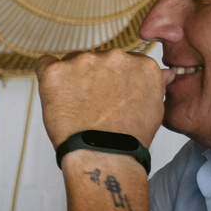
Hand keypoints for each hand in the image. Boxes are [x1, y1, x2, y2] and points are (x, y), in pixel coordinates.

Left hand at [38, 49, 167, 148]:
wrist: (102, 154)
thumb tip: (165, 73)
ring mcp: (84, 61)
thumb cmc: (129, 137)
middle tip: (91, 105)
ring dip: (72, 80)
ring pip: (72, 63)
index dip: (113, 80)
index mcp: (141, 62)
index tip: (108, 96)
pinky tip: (54, 95)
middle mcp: (115, 56)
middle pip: (96, 60)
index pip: (121, 62)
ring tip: (76, 108)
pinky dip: (47, 76)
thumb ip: (156, 84)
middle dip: (92, 79)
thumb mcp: (155, 107)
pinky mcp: (57, 71)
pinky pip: (45, 64)